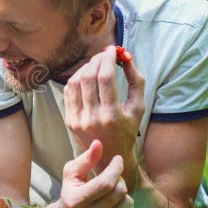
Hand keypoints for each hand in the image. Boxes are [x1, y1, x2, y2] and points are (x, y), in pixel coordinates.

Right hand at [45, 140, 133, 207]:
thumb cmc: (69, 192)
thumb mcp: (71, 174)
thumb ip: (85, 159)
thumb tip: (98, 143)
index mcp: (74, 200)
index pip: (105, 183)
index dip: (115, 168)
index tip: (118, 159)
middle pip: (118, 193)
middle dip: (119, 179)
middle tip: (114, 176)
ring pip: (127, 205)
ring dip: (123, 193)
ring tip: (114, 191)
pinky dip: (127, 207)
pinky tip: (117, 203)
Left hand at [64, 45, 144, 185]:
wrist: (110, 157)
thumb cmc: (128, 130)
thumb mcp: (138, 107)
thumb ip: (136, 80)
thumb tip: (126, 57)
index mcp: (112, 116)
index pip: (106, 78)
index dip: (108, 59)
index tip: (112, 50)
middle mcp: (92, 118)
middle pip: (89, 77)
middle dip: (97, 60)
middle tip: (105, 54)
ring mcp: (77, 120)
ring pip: (76, 82)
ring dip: (86, 67)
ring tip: (96, 62)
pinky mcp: (69, 120)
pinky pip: (69, 91)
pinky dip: (76, 78)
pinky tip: (85, 74)